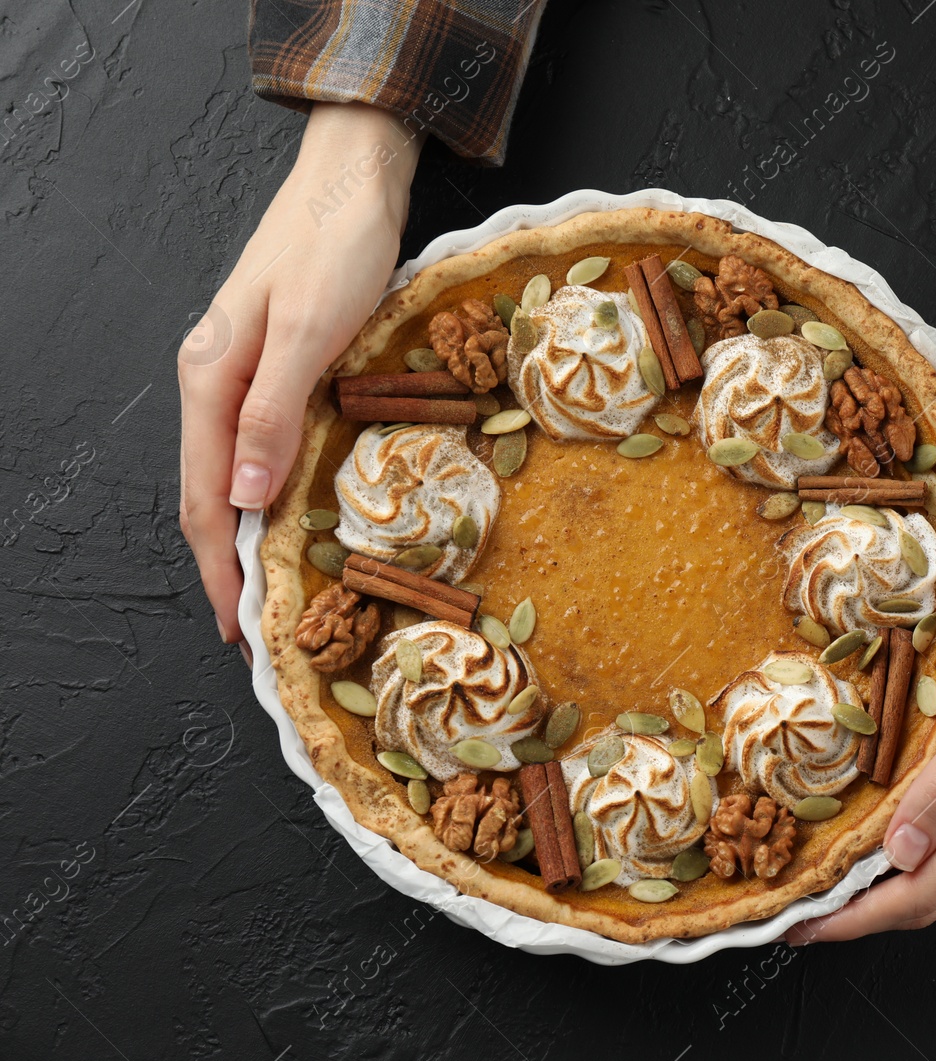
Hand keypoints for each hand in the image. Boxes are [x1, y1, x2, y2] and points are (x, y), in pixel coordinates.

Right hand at [178, 102, 421, 644]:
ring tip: (277, 590)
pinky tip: (295, 515)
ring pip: (237, 471)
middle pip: (213, 492)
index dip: (219, 568)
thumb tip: (245, 497)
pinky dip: (274, 491)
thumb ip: (273, 411)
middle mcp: (216, 381)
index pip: (206, 497)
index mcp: (211, 378)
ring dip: (250, 534)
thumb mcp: (307, 332)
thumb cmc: (335, 246)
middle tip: (260, 630)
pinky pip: (264, 444)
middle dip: (228, 565)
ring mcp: (244, 372)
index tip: (240, 630)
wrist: (353, 179)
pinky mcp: (278, 364)